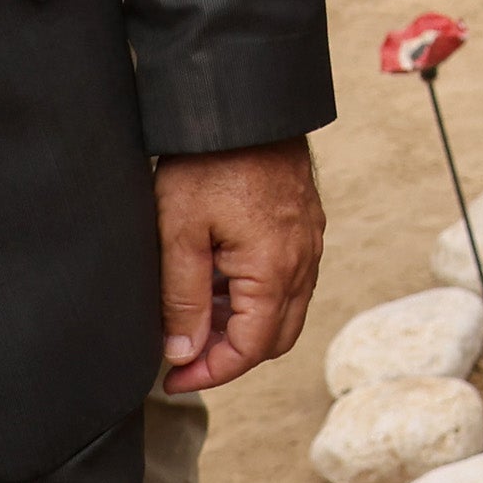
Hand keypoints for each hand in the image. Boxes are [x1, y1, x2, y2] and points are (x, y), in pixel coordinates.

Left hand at [155, 141, 322, 393]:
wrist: (244, 104)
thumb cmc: (208, 161)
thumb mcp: (179, 233)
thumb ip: (183, 300)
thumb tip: (184, 354)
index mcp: (275, 269)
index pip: (250, 349)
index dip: (210, 373)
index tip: (173, 378)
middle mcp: (303, 261)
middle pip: (275, 338)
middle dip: (230, 356)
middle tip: (183, 357)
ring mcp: (309, 242)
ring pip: (285, 310)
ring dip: (243, 326)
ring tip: (194, 318)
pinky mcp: (305, 225)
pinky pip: (290, 280)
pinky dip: (256, 298)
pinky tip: (218, 282)